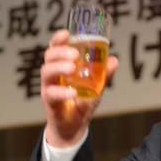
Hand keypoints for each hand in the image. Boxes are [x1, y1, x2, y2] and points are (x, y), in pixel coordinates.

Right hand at [40, 29, 118, 146]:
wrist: (74, 127)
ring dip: (59, 67)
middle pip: (49, 56)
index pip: (56, 48)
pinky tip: (72, 93)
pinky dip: (62, 92)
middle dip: (60, 52)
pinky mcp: (49, 102)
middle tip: (74, 54)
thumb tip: (114, 60)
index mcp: (62, 66)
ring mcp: (49, 87)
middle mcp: (53, 75)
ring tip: (72, 68)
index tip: (66, 33)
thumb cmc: (82, 102)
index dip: (58, 39)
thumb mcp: (97, 87)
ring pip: (46, 72)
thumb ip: (105, 75)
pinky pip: (50, 94)